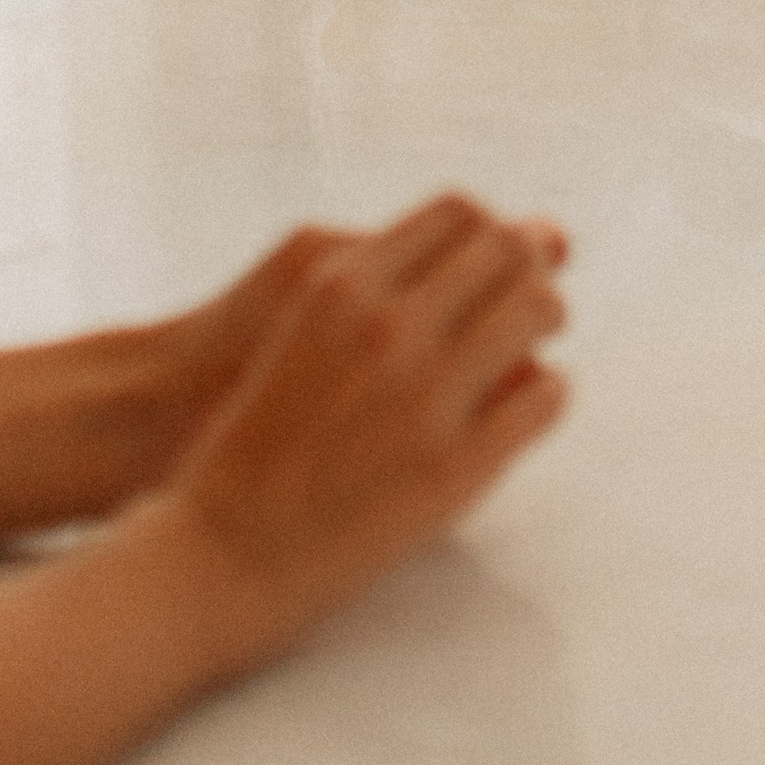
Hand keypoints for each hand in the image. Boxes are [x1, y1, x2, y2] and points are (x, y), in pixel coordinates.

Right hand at [153, 194, 568, 677]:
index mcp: (344, 283)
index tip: (503, 252)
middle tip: (536, 292)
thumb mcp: (304, 327)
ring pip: (537, 309)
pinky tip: (524, 405)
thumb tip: (486, 244)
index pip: (458, 213)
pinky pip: (544, 395)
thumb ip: (380, 283)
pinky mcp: (454, 466)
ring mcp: (425, 395)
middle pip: (508, 251)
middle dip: (532, 264)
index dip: (491, 230)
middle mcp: (389, 326)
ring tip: (533, 343)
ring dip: (545, 318)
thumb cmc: (260, 437)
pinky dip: (544, 392)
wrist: (220, 551)